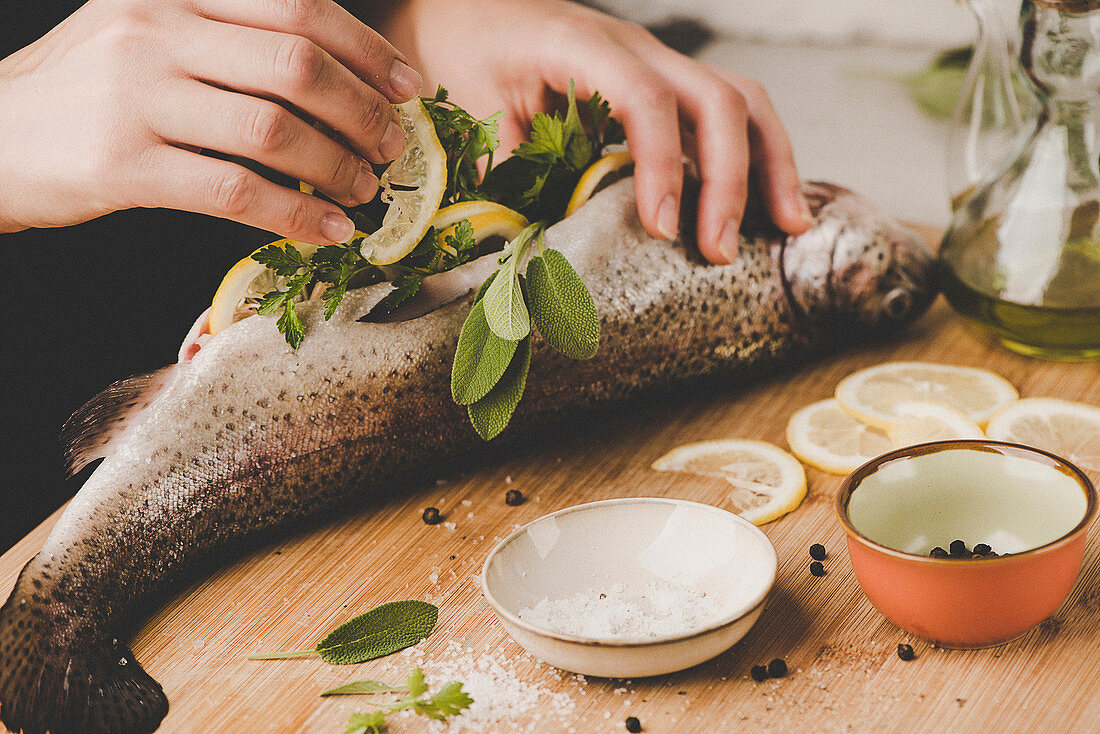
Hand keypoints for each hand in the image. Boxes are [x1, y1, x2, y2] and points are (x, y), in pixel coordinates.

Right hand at [0, 0, 422, 242]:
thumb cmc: (90, 91)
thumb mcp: (149, 35)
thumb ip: (228, 39)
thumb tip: (339, 78)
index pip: (296, 7)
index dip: (366, 50)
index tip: (409, 88)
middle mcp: (155, 31)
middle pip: (296, 66)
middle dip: (364, 112)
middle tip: (393, 148)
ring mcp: (135, 96)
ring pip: (272, 130)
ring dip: (338, 167)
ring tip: (366, 192)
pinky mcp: (123, 164)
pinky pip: (235, 192)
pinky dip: (295, 215)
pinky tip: (327, 229)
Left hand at [376, 0, 811, 263]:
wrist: (468, 11)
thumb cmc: (466, 54)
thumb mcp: (473, 108)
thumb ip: (510, 167)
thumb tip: (546, 242)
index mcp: (580, 44)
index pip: (642, 98)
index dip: (661, 164)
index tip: (664, 228)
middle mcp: (635, 48)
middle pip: (715, 97)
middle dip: (730, 176)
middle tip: (720, 250)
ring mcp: (658, 64)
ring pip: (739, 100)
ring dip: (770, 163)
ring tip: (787, 227)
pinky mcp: (665, 86)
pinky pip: (726, 114)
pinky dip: (756, 158)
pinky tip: (766, 204)